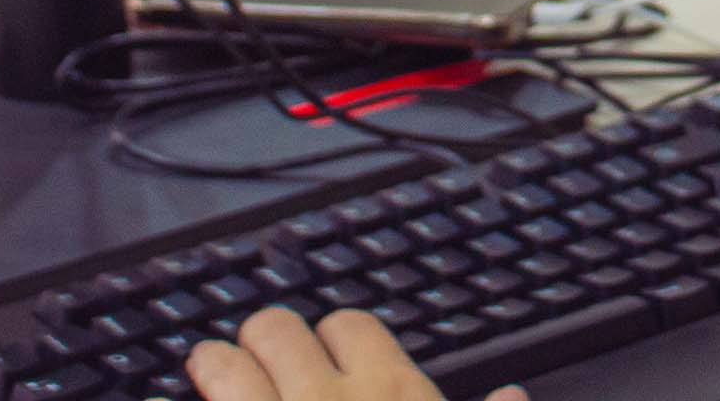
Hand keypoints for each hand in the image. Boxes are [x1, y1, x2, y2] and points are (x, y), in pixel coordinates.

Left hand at [184, 305, 523, 400]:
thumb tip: (513, 395)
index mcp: (391, 393)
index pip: (352, 326)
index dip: (336, 338)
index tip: (330, 352)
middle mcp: (325, 400)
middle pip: (279, 329)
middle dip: (264, 338)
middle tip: (256, 354)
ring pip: (224, 365)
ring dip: (212, 363)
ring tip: (206, 367)